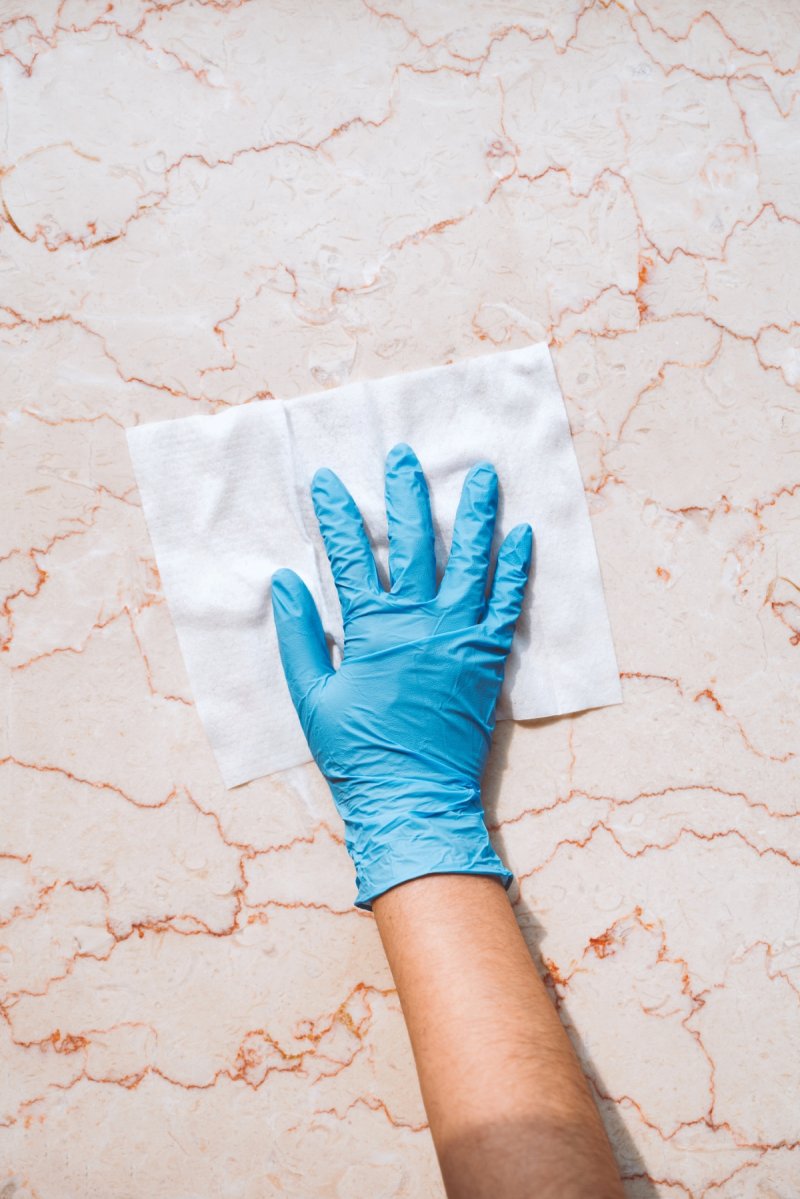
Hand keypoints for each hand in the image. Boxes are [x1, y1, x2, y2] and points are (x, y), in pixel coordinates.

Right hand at [270, 442, 532, 909]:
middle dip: (407, 493)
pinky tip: (523, 536)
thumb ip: (297, 636)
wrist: (415, 799)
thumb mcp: (311, 697)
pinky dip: (515, 569)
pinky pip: (507, 604)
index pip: (351, 555)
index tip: (328, 480)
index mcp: (373, 628)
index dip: (337, 514)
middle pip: (416, 541)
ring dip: (476, 514)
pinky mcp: (489, 658)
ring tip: (484, 473)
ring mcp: (460, 636)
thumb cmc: (357, 753)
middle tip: (406, 455)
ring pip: (471, 561)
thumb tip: (283, 582)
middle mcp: (421, 620)